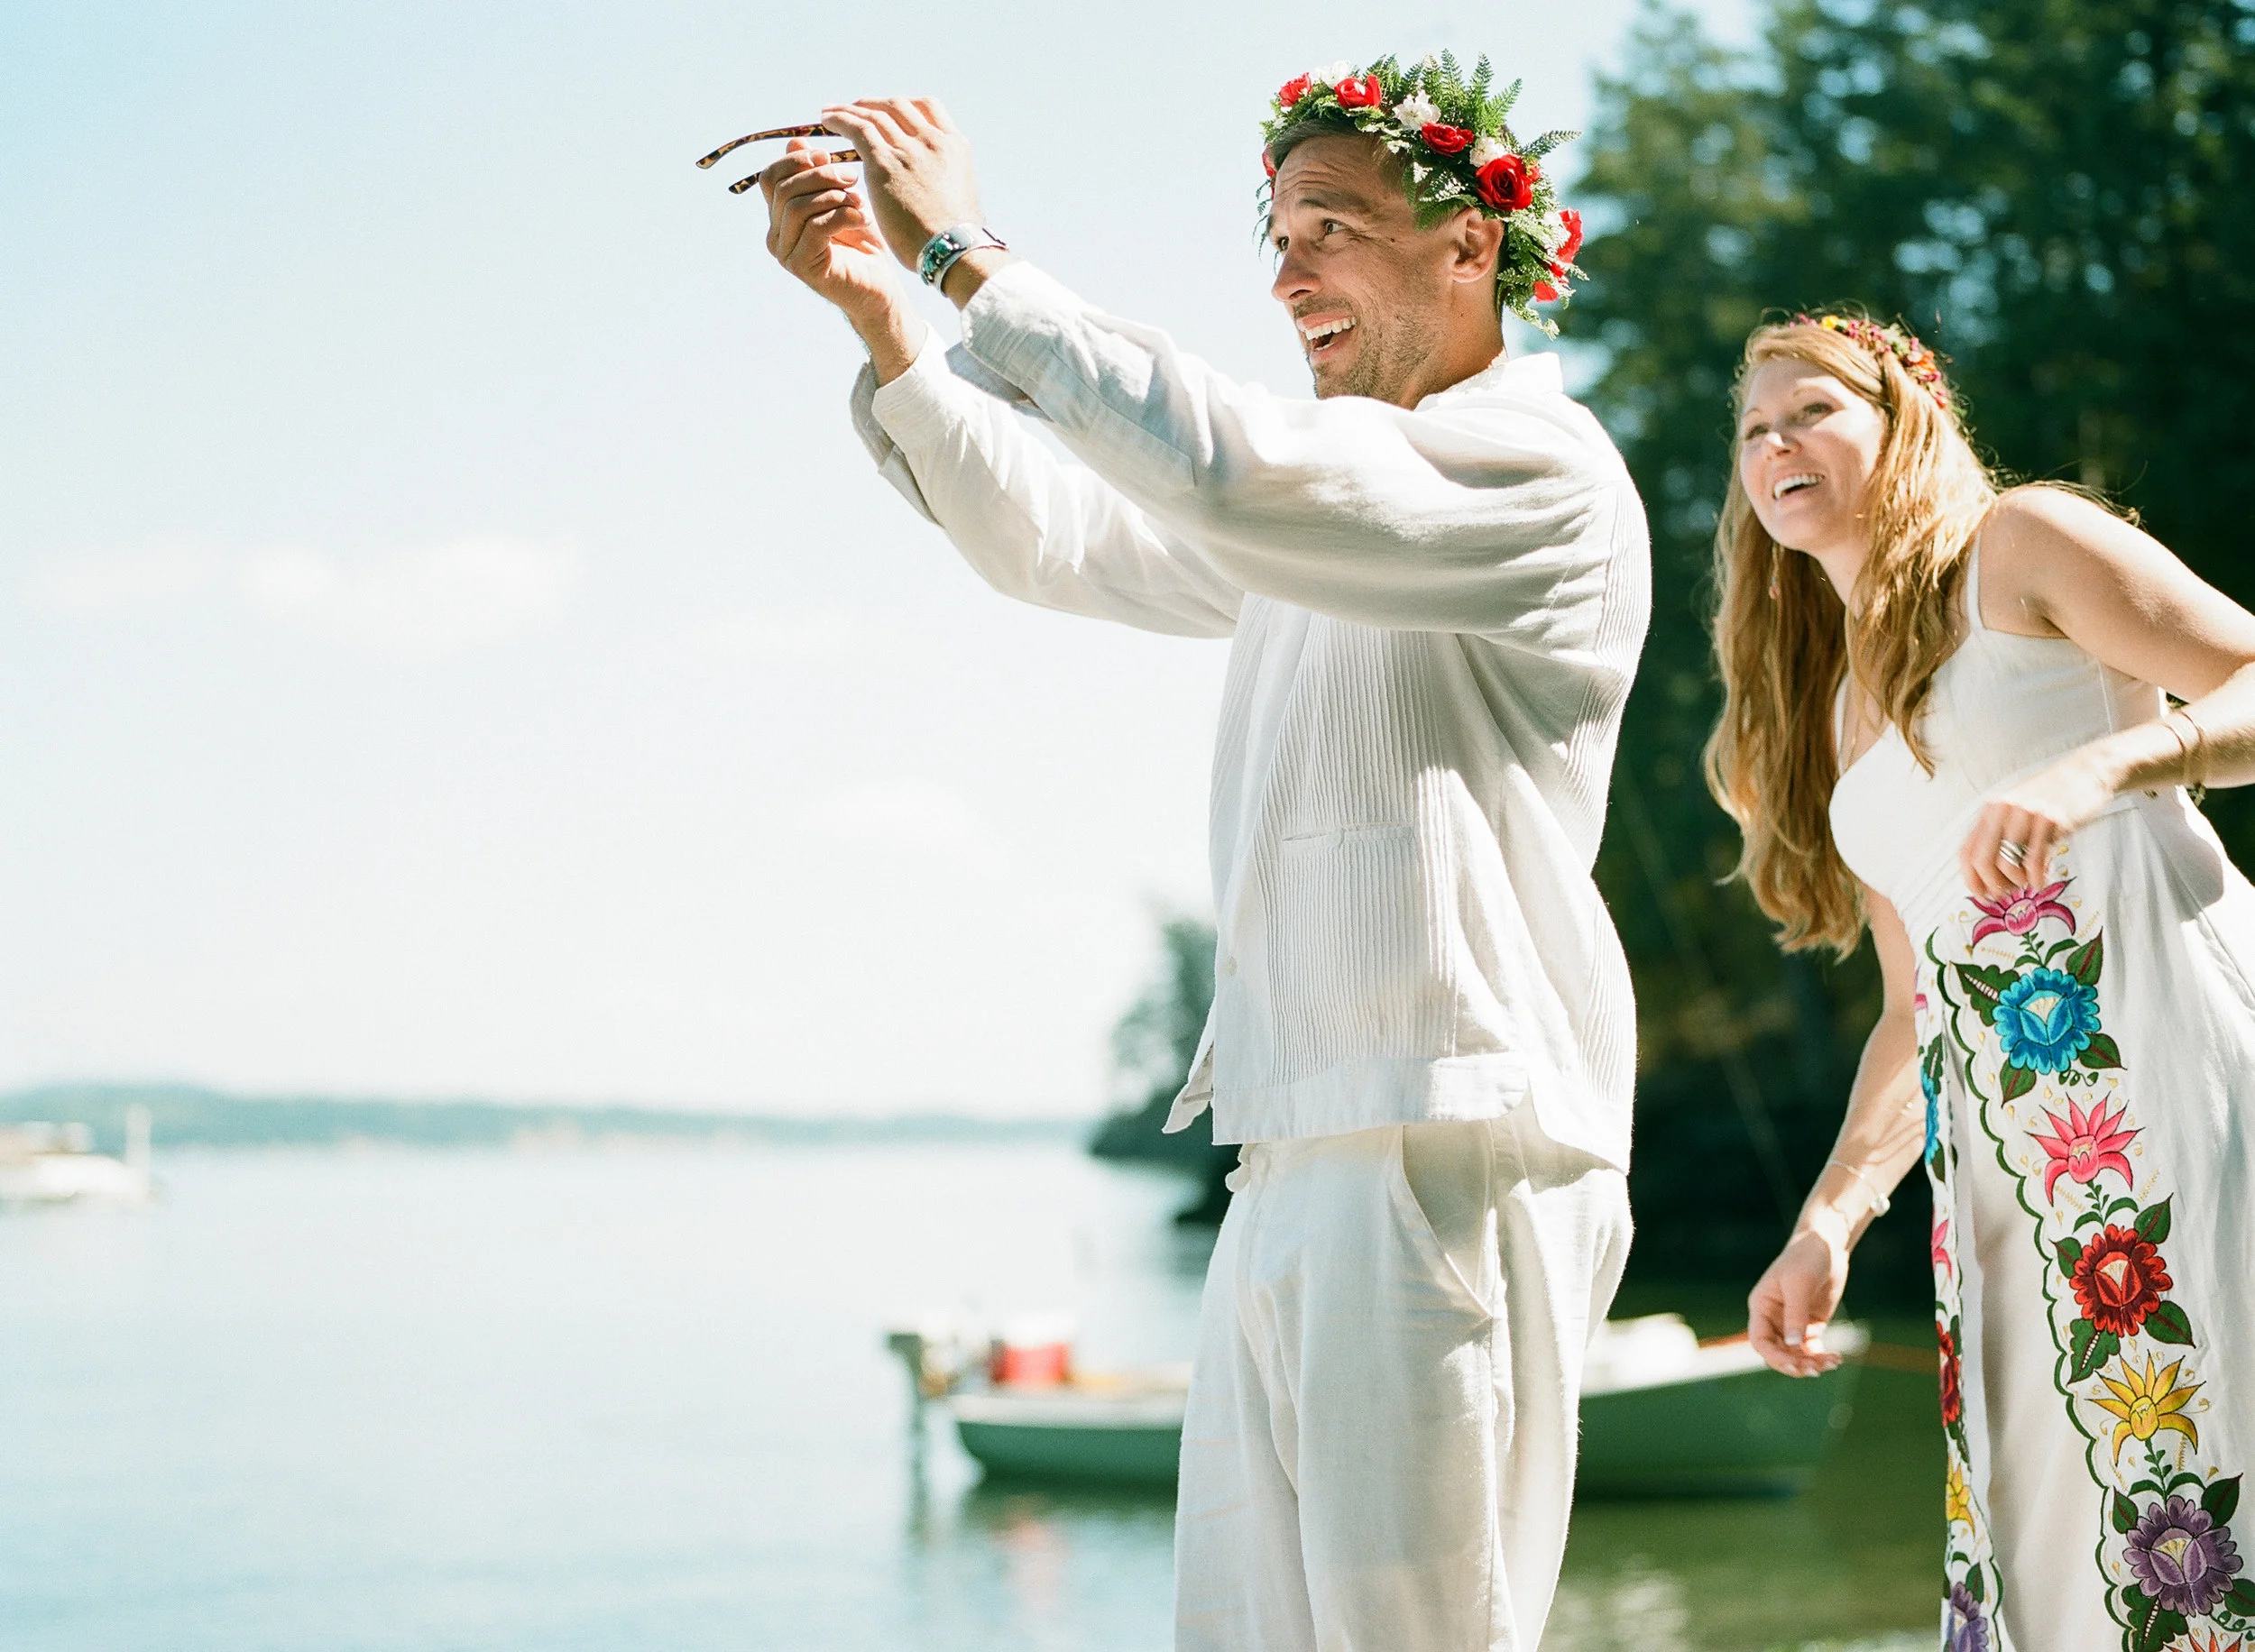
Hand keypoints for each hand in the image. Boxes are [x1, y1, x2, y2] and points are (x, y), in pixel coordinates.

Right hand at [759, 137, 898, 324]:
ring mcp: (786, 253)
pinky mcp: (802, 267)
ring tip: (860, 202)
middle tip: (853, 178)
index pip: (770, 177)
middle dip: (821, 176)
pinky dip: (842, 216)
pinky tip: (863, 219)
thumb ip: (818, 176)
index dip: (796, 161)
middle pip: (784, 189)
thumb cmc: (864, 243)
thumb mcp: (841, 199)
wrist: (881, 288)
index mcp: (779, 216)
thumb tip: (796, 142)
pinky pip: (815, 227)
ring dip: (834, 197)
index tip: (827, 155)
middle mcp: (776, 235)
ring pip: (797, 206)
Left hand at [817, 98, 983, 272]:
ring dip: (850, 109)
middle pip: (898, 105)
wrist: (953, 249)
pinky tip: (826, 121)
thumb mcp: (960, 199)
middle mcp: (933, 140)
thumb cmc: (956, 239)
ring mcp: (909, 149)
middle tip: (855, 108)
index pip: (928, 107)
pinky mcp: (885, 162)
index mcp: (955, 146)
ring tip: (830, 113)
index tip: (887, 111)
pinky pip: (858, 128)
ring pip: (875, 114)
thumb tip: (936, 193)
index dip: (904, 106)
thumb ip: (944, 184)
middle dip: (873, 104)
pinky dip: (840, 120)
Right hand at [1748, 1223, 1848, 1376]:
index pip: (1760, 1340)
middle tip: (1817, 1369)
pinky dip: (1822, 1357)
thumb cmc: (1806, 1258)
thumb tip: (1793, 1346)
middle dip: (1796, 1364)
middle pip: (1778, 1352)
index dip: (1774, 1356)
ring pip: (1796, 1354)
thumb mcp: (1799, 1284)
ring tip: (1832, 1363)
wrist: (1826, 1246)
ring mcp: (1792, 1323)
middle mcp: (1773, 1318)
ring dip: (1811, 1363)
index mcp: (1762, 1307)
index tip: (1795, 1364)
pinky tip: (1837, 1358)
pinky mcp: (1810, 1324)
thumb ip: (1795, 1313)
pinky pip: (1811, 1349)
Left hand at [1957, 744, 2120, 898]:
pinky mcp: (2052, 821)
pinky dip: (2035, 878)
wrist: (2085, 773)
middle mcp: (2003, 811)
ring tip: (2027, 883)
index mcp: (1990, 811)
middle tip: (2006, 894)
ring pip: (2007, 863)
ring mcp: (2027, 815)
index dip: (1970, 879)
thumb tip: (1989, 875)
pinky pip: (2035, 860)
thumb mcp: (2017, 811)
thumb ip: (2001, 834)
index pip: (1966, 851)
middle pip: (1982, 861)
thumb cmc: (2050, 798)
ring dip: (2017, 882)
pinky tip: (2041, 880)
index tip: (1982, 895)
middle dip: (1992, 885)